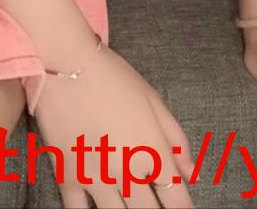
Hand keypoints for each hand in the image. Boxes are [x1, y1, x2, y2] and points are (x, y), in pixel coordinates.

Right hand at [33, 43, 195, 208]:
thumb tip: (189, 172)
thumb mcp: (153, 100)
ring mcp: (96, 178)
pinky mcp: (67, 176)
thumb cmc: (113, 76)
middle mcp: (127, 172)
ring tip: (127, 207)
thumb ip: (175, 139)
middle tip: (153, 207)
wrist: (66, 62)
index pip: (177, 199)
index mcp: (152, 152)